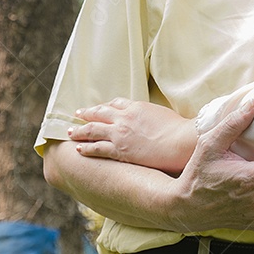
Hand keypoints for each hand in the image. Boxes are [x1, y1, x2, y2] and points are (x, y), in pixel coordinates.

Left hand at [70, 98, 195, 174]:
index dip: (104, 106)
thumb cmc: (179, 129)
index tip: (98, 109)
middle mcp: (125, 118)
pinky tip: (79, 148)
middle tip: (77, 114)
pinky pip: (97, 148)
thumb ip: (149, 114)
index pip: (115, 103)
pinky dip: (86, 147)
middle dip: (86, 113)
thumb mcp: (162, 114)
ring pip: (93, 129)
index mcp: (136, 107)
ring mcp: (121, 134)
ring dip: (79, 130)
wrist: (182, 141)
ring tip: (71, 132)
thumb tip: (147, 118)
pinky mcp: (120, 150)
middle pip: (99, 113)